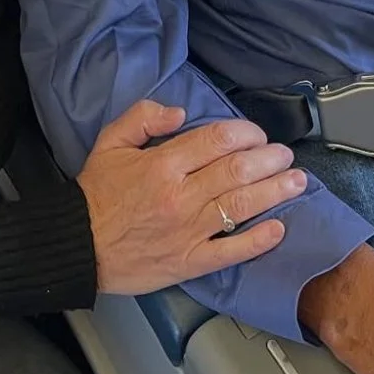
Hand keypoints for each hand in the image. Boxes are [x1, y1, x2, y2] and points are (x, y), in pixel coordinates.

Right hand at [77, 99, 306, 294]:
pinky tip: (278, 229)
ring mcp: (187, 231)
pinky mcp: (189, 261)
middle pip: (237, 171)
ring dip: (274, 192)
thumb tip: (180, 112)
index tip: (256, 133)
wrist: (76, 244)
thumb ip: (143, 117)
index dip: (246, 133)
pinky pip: (231, 251)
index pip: (217, 140)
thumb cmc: (96, 193)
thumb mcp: (111, 141)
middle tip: (285, 155)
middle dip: (269, 160)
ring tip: (297, 182)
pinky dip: (258, 240)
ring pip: (241, 206)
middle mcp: (180, 196)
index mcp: (162, 165)